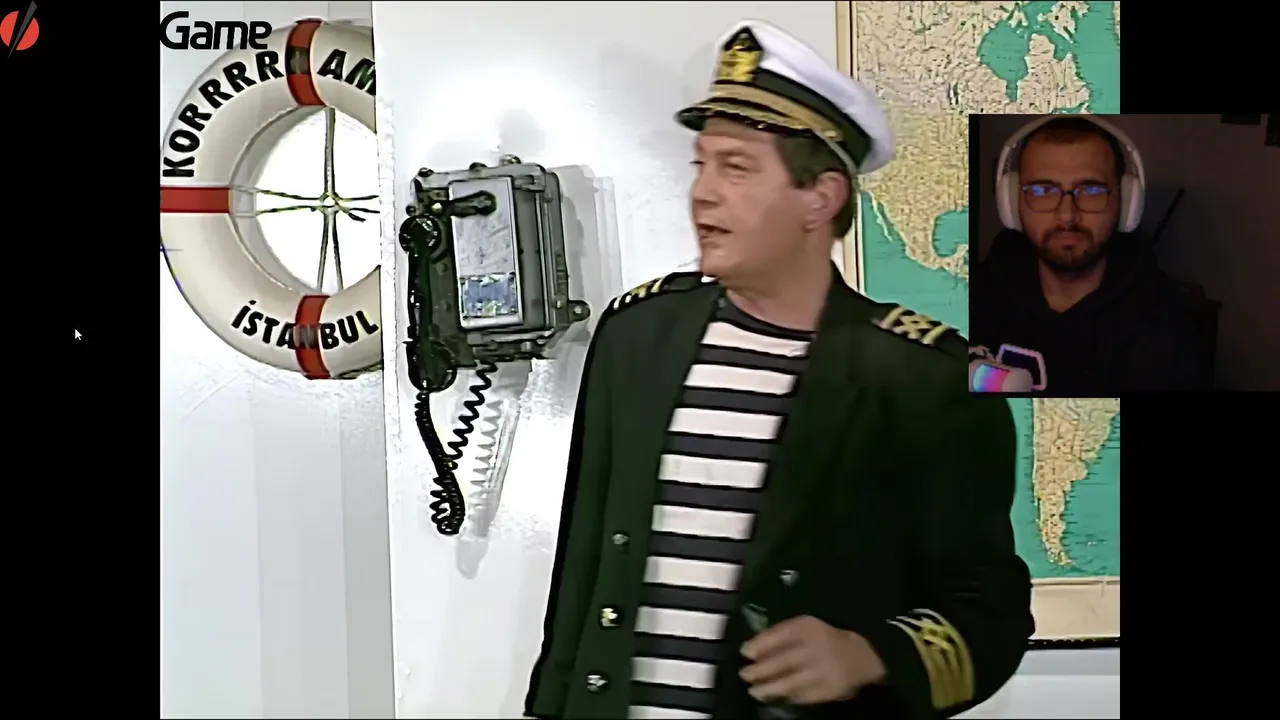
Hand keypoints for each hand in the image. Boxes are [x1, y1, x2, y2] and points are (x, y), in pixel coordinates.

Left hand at [739, 616, 885, 705]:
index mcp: (808, 627)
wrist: (862, 654)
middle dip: (760, 670)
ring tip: (754, 692)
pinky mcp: (829, 689)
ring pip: (791, 682)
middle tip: (744, 675)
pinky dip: (787, 697)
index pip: (780, 635)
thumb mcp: (806, 627)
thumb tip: (753, 648)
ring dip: (769, 688)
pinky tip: (775, 698)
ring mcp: (823, 670)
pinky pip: (803, 696)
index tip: (745, 652)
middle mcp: (816, 647)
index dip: (760, 644)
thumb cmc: (825, 639)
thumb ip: (782, 634)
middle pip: (782, 660)